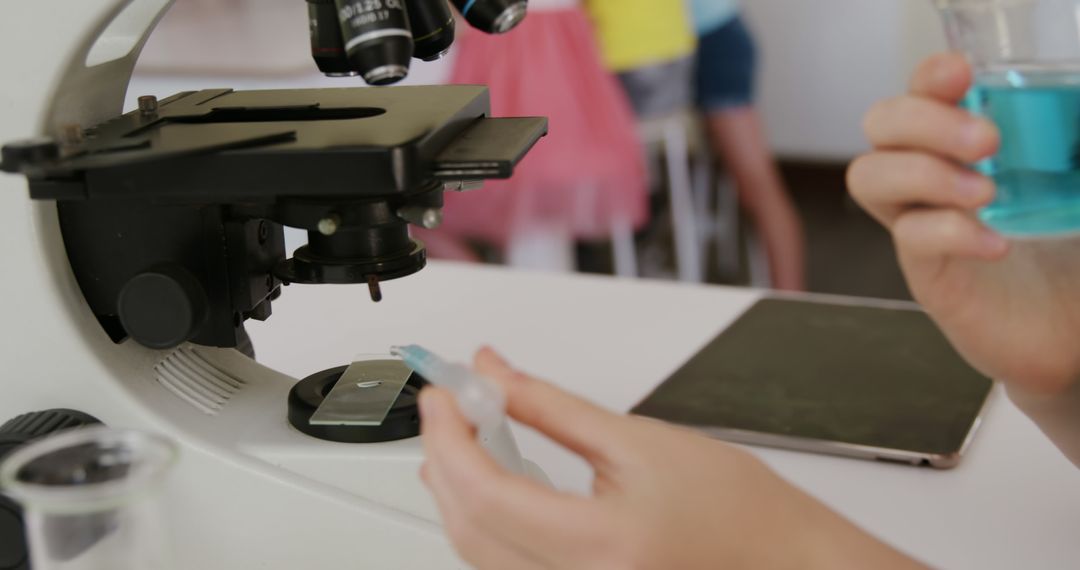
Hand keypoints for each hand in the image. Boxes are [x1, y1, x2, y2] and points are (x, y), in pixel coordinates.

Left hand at [419, 348, 921, 568]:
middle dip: (444, 458)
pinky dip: (485, 518)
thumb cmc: (736, 509)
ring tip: (465, 431)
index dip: (448, 437)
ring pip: (478, 551)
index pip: (486, 493)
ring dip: (458, 489)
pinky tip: (491, 478)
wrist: (778, 556)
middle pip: (469, 528)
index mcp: (600, 547)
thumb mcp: (638, 440)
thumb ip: (552, 407)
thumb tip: (495, 372)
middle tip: (448, 404)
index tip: (441, 395)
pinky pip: (504, 564)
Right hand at [848, 53, 1079, 396]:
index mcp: (960, 146)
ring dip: (921, 173)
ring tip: (984, 194)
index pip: (921, 93)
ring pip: (869, 177)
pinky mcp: (926, 275)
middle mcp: (928, 179)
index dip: (928, 78)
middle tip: (985, 141)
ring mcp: (919, 225)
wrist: (1068, 330)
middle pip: (880, 126)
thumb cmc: (1067, 253)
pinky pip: (910, 239)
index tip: (961, 73)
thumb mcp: (1069, 185)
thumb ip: (1063, 146)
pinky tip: (995, 244)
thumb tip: (1068, 118)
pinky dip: (950, 233)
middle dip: (921, 121)